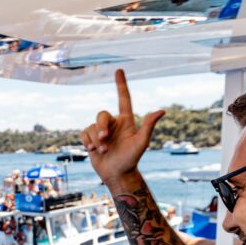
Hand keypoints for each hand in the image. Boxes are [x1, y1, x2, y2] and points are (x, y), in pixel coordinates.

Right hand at [80, 70, 164, 188]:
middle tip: (104, 139)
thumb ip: (148, 126)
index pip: (123, 98)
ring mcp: (101, 132)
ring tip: (103, 151)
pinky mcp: (91, 140)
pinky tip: (92, 151)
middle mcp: (113, 124)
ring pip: (91, 127)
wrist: (117, 174)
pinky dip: (87, 142)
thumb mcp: (141, 143)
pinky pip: (84, 134)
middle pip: (101, 115)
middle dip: (101, 127)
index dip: (121, 84)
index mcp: (126, 121)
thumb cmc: (131, 160)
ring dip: (95, 140)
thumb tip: (161, 111)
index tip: (119, 70)